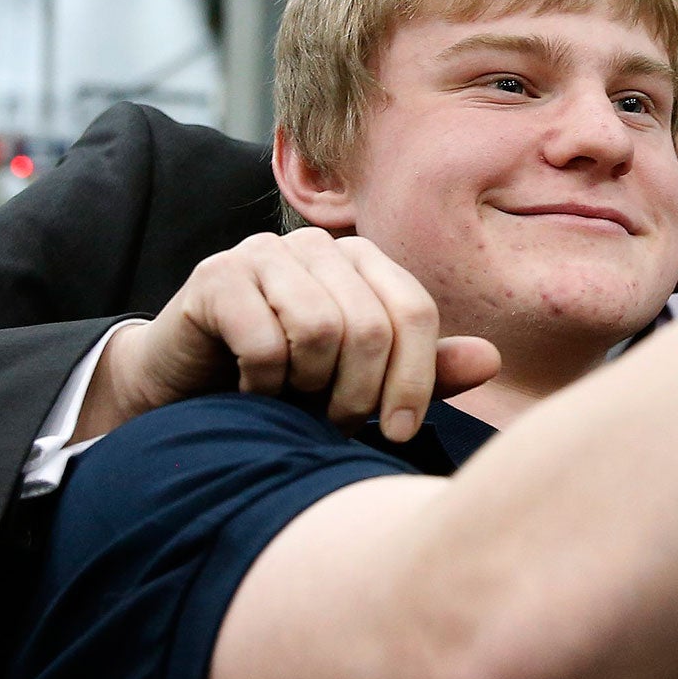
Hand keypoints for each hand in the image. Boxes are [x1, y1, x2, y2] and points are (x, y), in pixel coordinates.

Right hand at [76, 230, 500, 445]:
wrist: (186, 389)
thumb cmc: (287, 385)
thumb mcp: (361, 382)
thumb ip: (423, 371)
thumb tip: (492, 360)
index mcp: (363, 261)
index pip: (414, 311)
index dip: (415, 379)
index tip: (400, 432)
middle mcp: (318, 246)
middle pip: (371, 326)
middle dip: (358, 394)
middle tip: (333, 422)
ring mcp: (264, 253)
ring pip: (321, 329)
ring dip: (309, 387)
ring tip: (293, 401)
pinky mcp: (216, 277)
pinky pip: (264, 341)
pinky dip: (263, 385)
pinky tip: (250, 392)